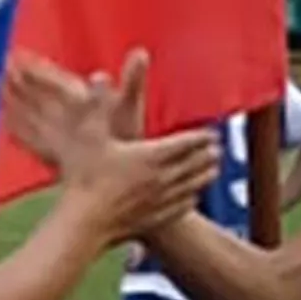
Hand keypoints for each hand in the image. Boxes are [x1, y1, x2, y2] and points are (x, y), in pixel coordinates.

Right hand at [2, 51, 217, 244]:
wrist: (84, 224)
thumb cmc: (84, 179)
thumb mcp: (88, 136)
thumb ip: (97, 106)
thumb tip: (99, 75)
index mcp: (153, 154)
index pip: (188, 142)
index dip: (203, 136)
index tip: (213, 132)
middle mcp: (164, 177)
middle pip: (196, 164)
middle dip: (208, 155)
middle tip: (217, 149)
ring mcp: (161, 201)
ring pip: (193, 186)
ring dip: (204, 176)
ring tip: (212, 170)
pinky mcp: (154, 220)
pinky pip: (181, 209)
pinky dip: (190, 200)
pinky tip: (191, 198)